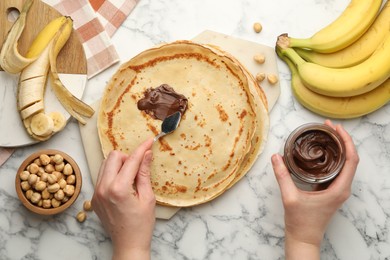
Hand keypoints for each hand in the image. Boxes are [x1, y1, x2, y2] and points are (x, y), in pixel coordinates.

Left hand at [92, 138, 154, 259]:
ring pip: (105, 165)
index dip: (142, 149)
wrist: (128, 244)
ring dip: (119, 165)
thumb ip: (144, 173)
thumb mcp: (147, 197)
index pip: (130, 160)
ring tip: (130, 177)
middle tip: (139, 167)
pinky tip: (123, 185)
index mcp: (118, 189)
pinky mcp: (94, 198)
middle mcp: (103, 188)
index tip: (150, 141)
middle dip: (127, 157)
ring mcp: (96, 193)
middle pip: (113, 157)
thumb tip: (146, 154)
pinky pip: (102, 176)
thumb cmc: (141, 225)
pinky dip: (112, 174)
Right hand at [271, 120, 358, 259]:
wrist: (304, 238)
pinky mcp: (332, 191)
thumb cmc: (300, 222)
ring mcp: (339, 190)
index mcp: (339, 189)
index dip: (346, 141)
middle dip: (343, 140)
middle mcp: (343, 188)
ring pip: (346, 164)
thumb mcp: (290, 197)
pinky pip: (338, 170)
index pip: (351, 160)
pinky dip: (334, 157)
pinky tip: (323, 150)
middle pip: (351, 159)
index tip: (335, 128)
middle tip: (328, 126)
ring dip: (339, 147)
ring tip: (327, 134)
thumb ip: (282, 176)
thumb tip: (275, 157)